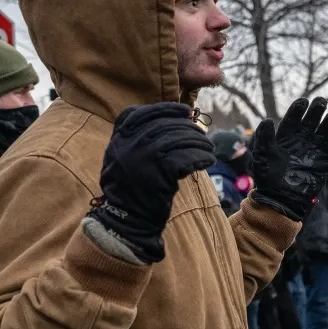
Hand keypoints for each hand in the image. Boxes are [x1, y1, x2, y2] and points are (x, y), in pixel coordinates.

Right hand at [86, 102, 215, 262]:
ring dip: (199, 143)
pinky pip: (186, 158)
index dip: (166, 109)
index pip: (142, 113)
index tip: (185, 111)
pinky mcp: (159, 173)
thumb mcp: (122, 159)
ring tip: (209, 149)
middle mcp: (129, 144)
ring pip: (179, 140)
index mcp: (119, 138)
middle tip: (203, 136)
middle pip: (166, 125)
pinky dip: (200, 157)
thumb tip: (170, 122)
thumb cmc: (129, 190)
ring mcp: (144, 157)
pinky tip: (208, 161)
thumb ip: (136, 139)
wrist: (125, 220)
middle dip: (189, 128)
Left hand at [248, 97, 327, 220]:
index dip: (299, 108)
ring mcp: (315, 150)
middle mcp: (302, 140)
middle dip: (317, 109)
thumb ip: (264, 137)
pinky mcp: (325, 161)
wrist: (282, 198)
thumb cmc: (268, 178)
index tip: (303, 102)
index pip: (294, 117)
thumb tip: (267, 120)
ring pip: (325, 130)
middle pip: (312, 120)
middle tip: (321, 102)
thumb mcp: (262, 156)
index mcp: (286, 136)